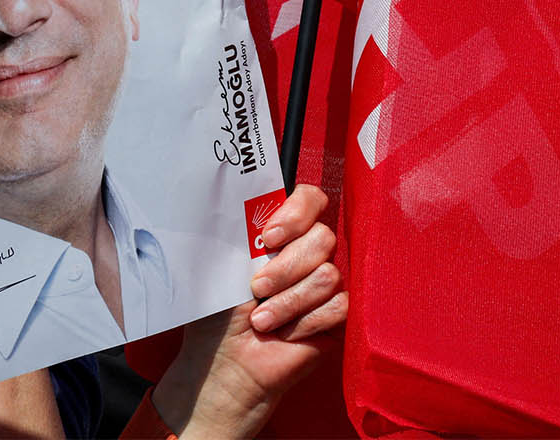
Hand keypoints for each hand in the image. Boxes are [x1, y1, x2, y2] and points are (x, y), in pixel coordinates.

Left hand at [151, 185, 345, 437]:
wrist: (229, 362)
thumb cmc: (220, 312)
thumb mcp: (223, 264)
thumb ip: (240, 230)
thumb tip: (246, 198)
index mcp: (281, 233)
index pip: (309, 199)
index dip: (296, 213)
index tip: (268, 237)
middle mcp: (308, 252)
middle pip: (322, 237)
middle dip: (285, 268)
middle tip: (256, 288)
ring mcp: (326, 282)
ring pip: (328, 274)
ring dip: (289, 301)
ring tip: (262, 320)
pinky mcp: (339, 315)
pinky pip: (339, 306)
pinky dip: (305, 322)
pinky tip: (285, 334)